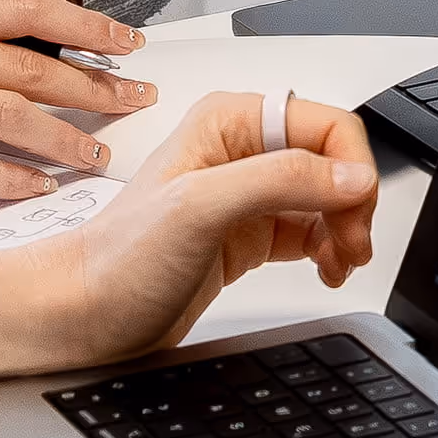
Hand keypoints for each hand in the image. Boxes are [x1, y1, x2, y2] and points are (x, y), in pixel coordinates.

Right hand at [0, 0, 156, 201]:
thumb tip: (14, 21)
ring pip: (9, 121)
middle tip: (136, 103)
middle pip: (29, 68)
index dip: (86, 26)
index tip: (128, 45)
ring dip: (64, 141)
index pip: (25, 9)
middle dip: (94, 88)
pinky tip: (39, 188)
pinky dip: (10, 179)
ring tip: (97, 156)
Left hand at [33, 88, 384, 362]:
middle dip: (351, 205)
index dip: (351, 168)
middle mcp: (241, 151)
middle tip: (350, 245)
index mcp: (230, 122)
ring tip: (339, 261)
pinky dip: (330, 249)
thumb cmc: (119, 260)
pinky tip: (325, 268)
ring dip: (345, 229)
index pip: (326, 124)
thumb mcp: (200, 209)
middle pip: (334, 162)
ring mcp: (246, 195)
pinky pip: (313, 230)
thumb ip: (280, 180)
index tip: (353, 212)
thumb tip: (350, 175)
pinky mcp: (248, 234)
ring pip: (328, 198)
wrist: (84, 316)